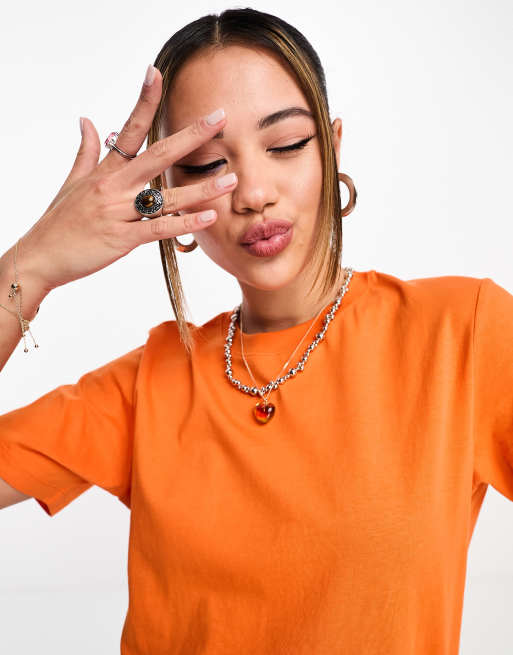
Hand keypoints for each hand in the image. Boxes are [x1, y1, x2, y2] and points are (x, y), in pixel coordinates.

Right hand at [16, 65, 236, 292]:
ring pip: (166, 196)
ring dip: (202, 188)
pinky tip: (210, 216)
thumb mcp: (71, 183)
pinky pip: (159, 229)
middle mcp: (113, 187)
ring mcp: (117, 212)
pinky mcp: (121, 239)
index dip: (143, 101)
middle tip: (220, 117)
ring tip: (231, 179)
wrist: (40, 257)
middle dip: (191, 135)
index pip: (128, 129)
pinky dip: (185, 223)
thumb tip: (86, 119)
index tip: (156, 73)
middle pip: (157, 155)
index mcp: (104, 171)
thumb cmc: (58, 222)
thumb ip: (86, 151)